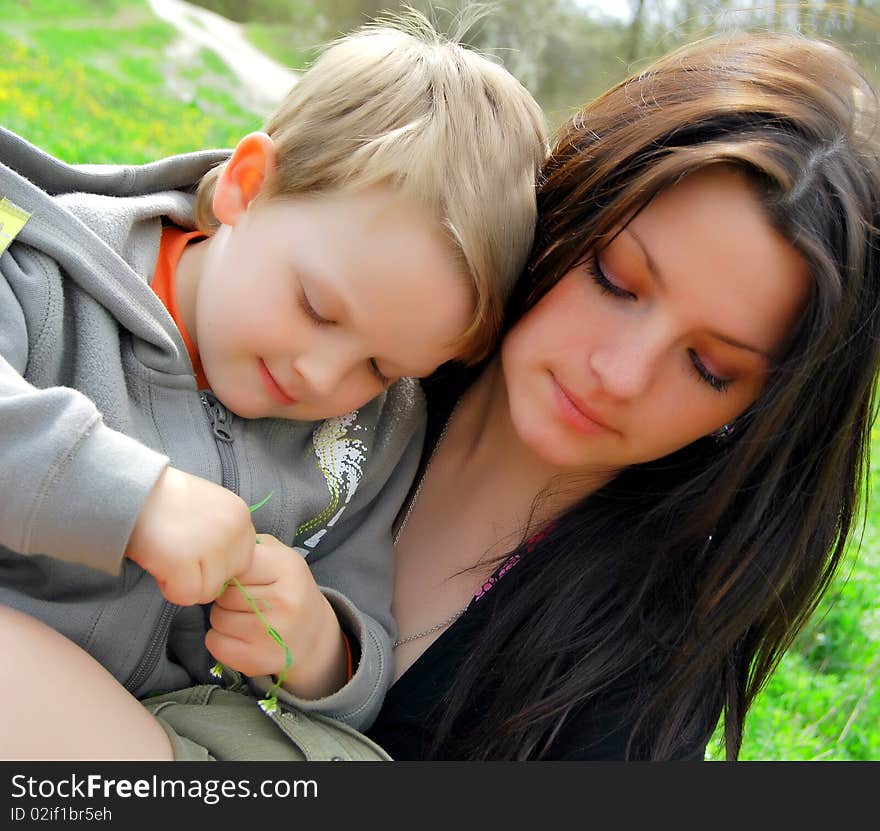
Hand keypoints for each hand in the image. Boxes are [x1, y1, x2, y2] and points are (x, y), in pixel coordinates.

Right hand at [126, 466, 254, 605]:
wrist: (130, 489)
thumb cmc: (164, 500)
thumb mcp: (209, 507)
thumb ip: (223, 533)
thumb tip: (223, 568)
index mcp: (241, 515)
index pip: (242, 559)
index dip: (215, 561)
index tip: (192, 546)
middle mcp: (234, 529)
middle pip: (228, 578)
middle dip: (203, 575)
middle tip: (177, 552)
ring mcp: (213, 544)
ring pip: (208, 591)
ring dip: (185, 582)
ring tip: (167, 554)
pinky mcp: (184, 560)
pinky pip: (186, 596)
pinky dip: (169, 588)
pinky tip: (159, 563)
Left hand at [206, 535, 348, 698]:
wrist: (314, 633)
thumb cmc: (287, 588)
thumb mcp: (279, 556)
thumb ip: (249, 547)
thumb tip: (211, 549)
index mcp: (288, 567)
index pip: (234, 566)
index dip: (231, 572)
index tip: (242, 577)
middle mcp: (285, 601)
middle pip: (223, 594)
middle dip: (225, 596)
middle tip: (245, 599)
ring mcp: (273, 634)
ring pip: (217, 619)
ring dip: (222, 618)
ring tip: (244, 617)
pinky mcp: (260, 660)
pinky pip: (216, 644)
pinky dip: (220, 640)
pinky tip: (240, 636)